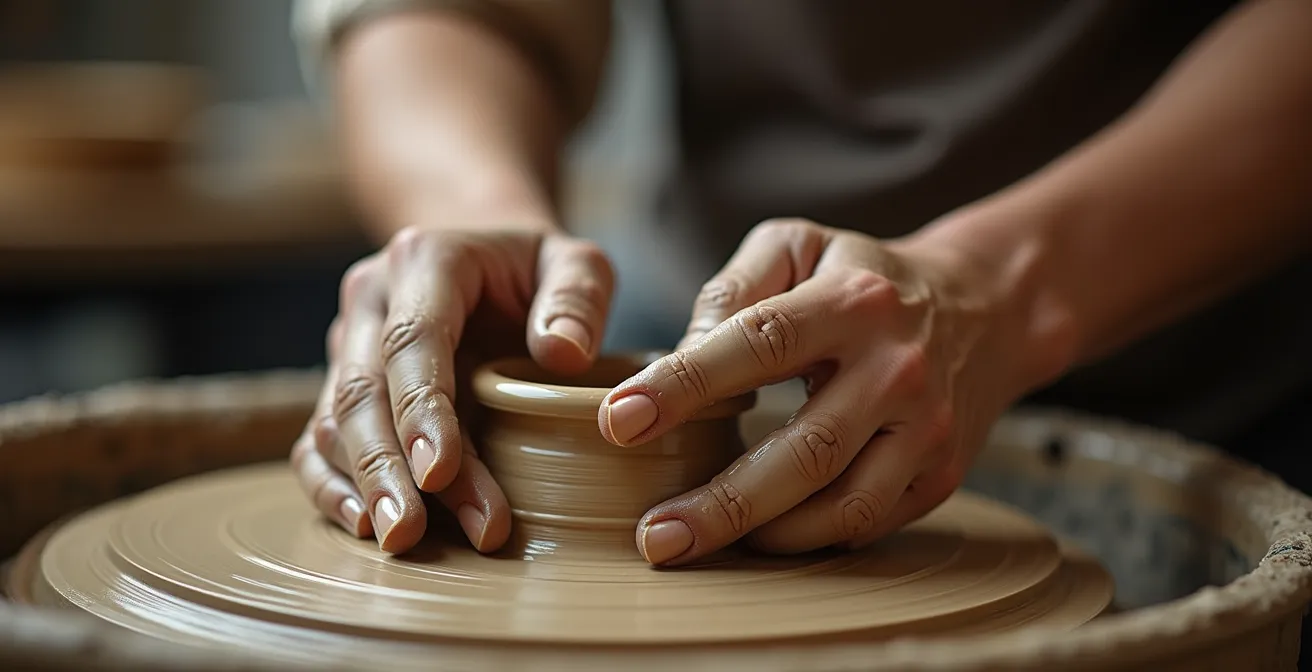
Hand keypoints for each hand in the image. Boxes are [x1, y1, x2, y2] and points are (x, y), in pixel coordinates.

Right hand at [291, 225, 615, 552]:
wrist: (491, 262)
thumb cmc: (538, 271)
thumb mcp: (578, 264)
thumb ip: (578, 298)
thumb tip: (562, 354)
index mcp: (426, 260)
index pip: (413, 339)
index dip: (420, 407)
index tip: (437, 471)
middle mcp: (373, 301)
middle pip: (364, 389)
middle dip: (385, 466)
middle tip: (409, 532)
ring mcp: (349, 346)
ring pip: (338, 422)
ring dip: (370, 485)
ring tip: (405, 541)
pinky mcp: (341, 386)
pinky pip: (317, 441)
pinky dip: (331, 486)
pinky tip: (361, 525)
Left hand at [599, 218, 1040, 564]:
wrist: (983, 308)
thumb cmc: (861, 277)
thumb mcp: (797, 246)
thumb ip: (731, 289)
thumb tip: (679, 358)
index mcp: (854, 301)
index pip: (759, 342)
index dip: (685, 385)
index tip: (619, 420)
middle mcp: (898, 369)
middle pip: (806, 452)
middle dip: (722, 502)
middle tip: (654, 535)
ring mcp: (927, 430)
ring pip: (843, 505)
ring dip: (762, 536)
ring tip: (692, 541)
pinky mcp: (941, 475)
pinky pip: (868, 524)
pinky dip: (807, 539)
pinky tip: (758, 536)